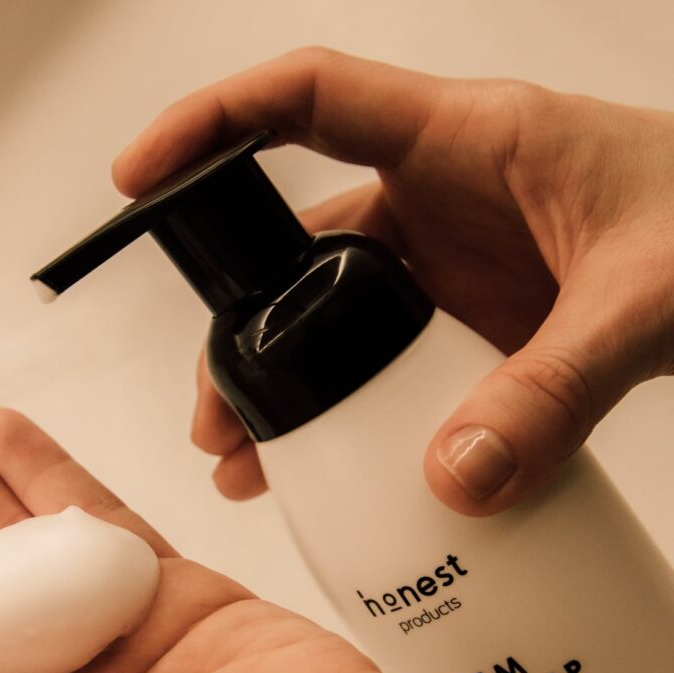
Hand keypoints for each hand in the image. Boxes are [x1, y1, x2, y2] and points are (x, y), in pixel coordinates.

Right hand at [113, 48, 673, 514]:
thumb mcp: (650, 298)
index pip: (307, 102)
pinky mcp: (475, 326)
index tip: (140, 176)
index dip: (211, 124)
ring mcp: (454, 269)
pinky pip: (390, 368)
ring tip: (252, 463)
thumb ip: (556, 388)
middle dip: (242, 331)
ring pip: (335, 320)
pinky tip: (337, 472)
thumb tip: (455, 479)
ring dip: (288, 389)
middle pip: (299, 249)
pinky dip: (357, 418)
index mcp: (466, 141)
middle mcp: (442, 200)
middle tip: (219, 418)